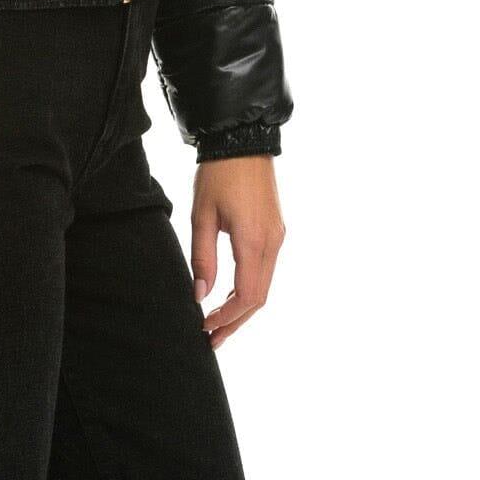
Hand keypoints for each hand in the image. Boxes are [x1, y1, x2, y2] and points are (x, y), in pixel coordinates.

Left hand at [190, 155, 285, 349]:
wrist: (242, 140)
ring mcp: (277, 237)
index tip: (206, 328)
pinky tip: (231, 293)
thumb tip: (201, 295)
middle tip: (212, 338)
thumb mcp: (202, 215)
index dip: (227, 317)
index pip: (246, 295)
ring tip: (218, 322)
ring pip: (264, 285)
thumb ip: (203, 258)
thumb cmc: (217, 175)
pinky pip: (266, 269)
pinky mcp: (276, 230)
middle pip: (258, 297)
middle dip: (235, 321)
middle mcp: (272, 243)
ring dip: (243, 307)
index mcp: (253, 240)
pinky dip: (250, 288)